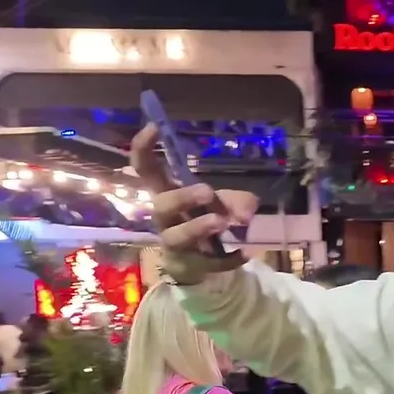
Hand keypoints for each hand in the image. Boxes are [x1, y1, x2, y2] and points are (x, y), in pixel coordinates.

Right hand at [131, 124, 257, 284]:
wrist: (196, 264)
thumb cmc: (201, 221)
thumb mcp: (219, 204)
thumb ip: (236, 200)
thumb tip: (250, 209)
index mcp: (166, 193)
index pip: (146, 169)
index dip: (144, 149)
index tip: (154, 127)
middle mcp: (164, 217)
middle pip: (163, 205)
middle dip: (183, 197)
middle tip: (207, 192)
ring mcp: (174, 243)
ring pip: (178, 236)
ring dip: (198, 227)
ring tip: (220, 222)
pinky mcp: (189, 266)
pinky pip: (208, 263)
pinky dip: (227, 259)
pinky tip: (244, 254)